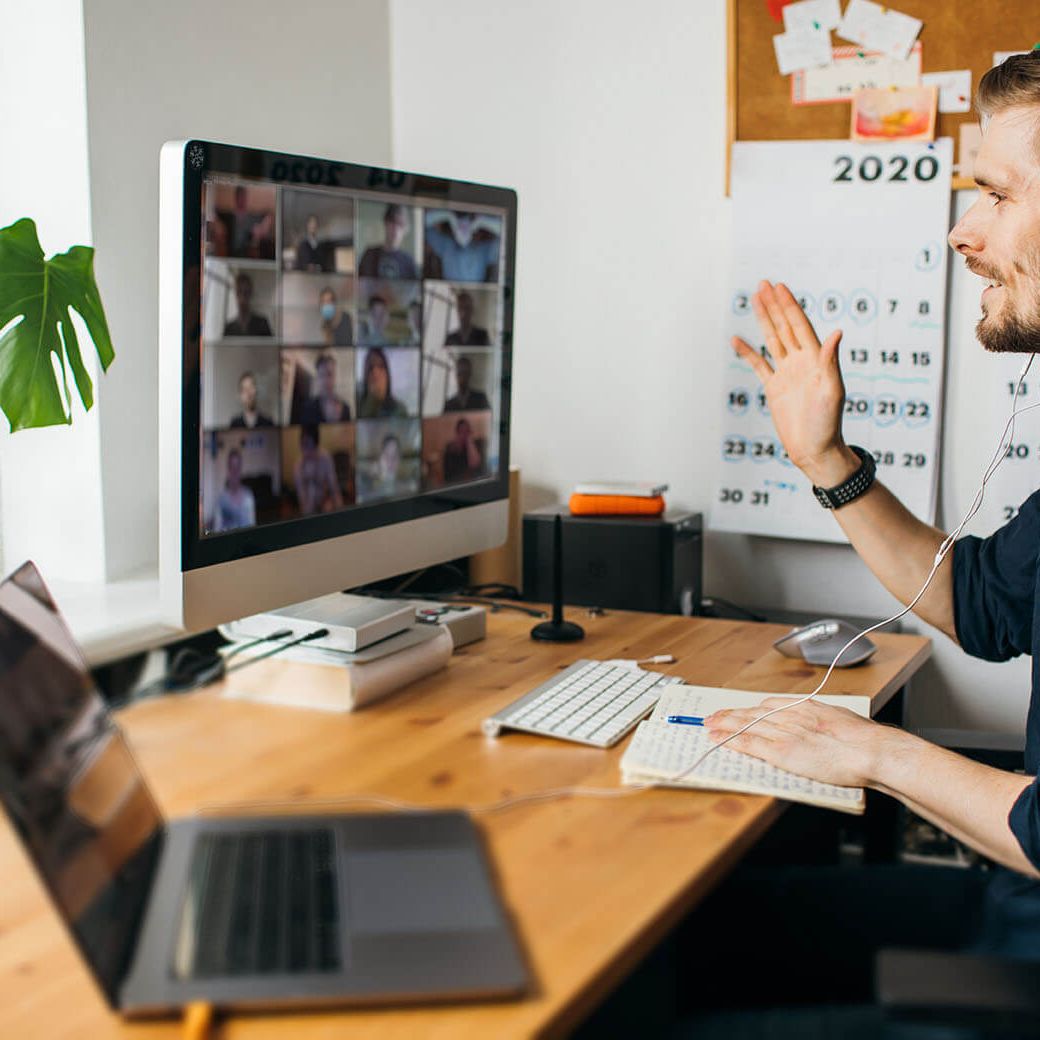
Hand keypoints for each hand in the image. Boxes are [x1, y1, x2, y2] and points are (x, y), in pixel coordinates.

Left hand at [704, 697, 890, 787]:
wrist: (870, 750)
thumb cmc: (863, 739)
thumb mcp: (840, 718)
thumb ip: (824, 719)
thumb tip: (824, 723)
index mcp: (805, 706)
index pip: (769, 705)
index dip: (751, 709)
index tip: (741, 710)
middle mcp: (790, 715)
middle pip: (752, 712)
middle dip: (731, 714)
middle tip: (713, 715)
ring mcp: (784, 732)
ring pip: (746, 725)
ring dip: (725, 725)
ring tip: (709, 725)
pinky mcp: (781, 751)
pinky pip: (750, 744)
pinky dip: (731, 741)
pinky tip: (718, 739)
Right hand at [732, 281, 855, 486]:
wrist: (814, 449)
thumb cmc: (827, 424)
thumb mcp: (832, 392)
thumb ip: (831, 361)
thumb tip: (837, 332)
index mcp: (816, 360)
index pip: (800, 326)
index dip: (789, 306)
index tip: (780, 287)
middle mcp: (801, 362)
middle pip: (785, 327)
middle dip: (775, 305)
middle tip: (764, 284)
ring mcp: (787, 374)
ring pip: (772, 340)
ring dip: (764, 320)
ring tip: (755, 299)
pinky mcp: (775, 388)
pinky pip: (759, 365)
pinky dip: (748, 352)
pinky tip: (737, 340)